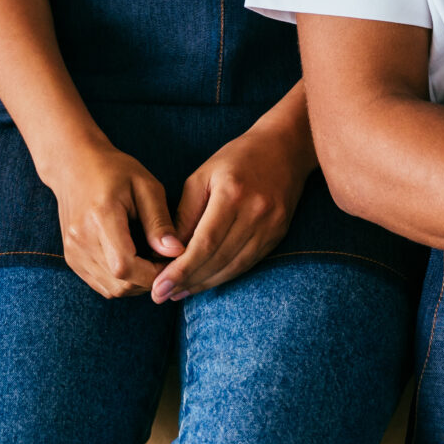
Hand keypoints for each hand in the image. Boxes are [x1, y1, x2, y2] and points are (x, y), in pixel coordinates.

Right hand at [44, 142, 181, 298]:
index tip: (173, 261)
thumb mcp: (145, 186)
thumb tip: (176, 252)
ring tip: (151, 260)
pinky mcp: (72, 259)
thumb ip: (159, 221)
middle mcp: (81, 240)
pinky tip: (134, 260)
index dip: (153, 273)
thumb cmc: (114, 170)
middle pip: (120, 283)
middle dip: (149, 280)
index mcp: (101, 217)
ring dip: (137, 283)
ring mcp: (73, 252)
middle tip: (166, 260)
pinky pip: (101, 284)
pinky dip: (122, 281)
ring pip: (111, 289)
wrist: (74, 166)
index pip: (125, 266)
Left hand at [151, 110, 314, 301]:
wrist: (284, 148)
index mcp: (233, 194)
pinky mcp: (278, 234)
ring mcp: (271, 226)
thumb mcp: (202, 176)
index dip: (181, 270)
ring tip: (178, 292)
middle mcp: (256, 213)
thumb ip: (185, 215)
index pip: (204, 243)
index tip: (159, 287)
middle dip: (187, 281)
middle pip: (218, 259)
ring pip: (234, 267)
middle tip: (161, 295)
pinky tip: (205, 281)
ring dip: (204, 284)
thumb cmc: (236, 159)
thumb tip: (166, 252)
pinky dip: (224, 276)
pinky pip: (247, 263)